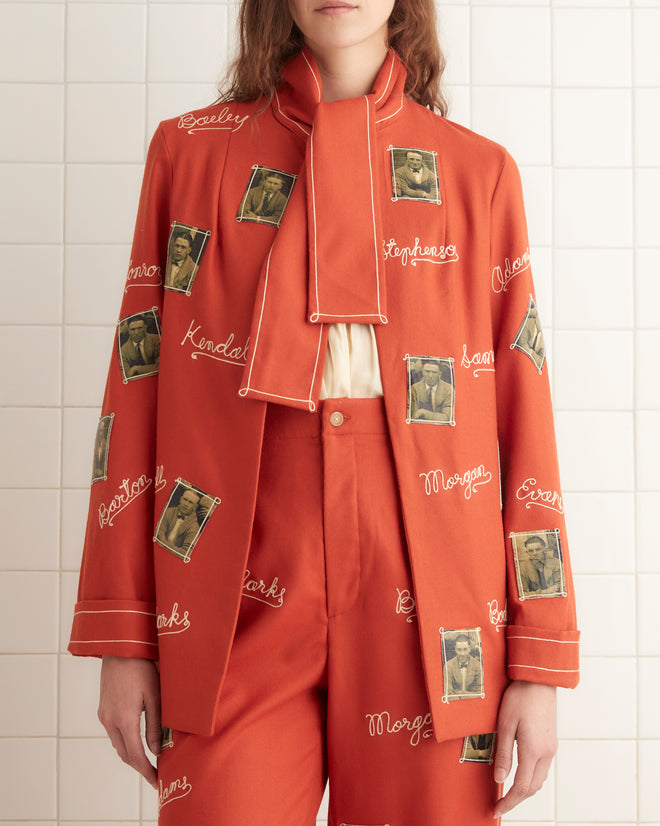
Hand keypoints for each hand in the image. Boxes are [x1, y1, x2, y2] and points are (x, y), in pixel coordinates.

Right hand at [98, 656, 161, 788]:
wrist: (120, 648)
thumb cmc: (141, 668)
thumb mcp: (154, 696)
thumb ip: (155, 725)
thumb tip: (156, 751)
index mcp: (124, 720)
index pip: (136, 755)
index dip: (146, 771)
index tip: (156, 781)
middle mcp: (110, 721)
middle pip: (124, 754)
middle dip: (139, 766)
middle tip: (154, 773)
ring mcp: (104, 715)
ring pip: (118, 744)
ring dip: (131, 754)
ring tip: (148, 759)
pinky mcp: (103, 708)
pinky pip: (113, 733)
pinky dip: (125, 742)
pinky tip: (136, 740)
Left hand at [492, 680, 556, 817]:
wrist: (539, 680)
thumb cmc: (519, 698)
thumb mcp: (505, 724)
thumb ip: (503, 754)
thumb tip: (499, 779)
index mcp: (533, 750)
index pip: (521, 787)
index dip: (509, 802)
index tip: (496, 809)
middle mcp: (546, 753)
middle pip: (533, 788)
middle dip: (516, 799)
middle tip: (499, 804)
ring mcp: (551, 748)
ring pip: (540, 780)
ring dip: (525, 789)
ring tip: (507, 792)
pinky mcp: (551, 741)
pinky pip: (543, 768)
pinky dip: (532, 777)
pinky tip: (520, 774)